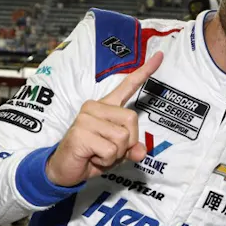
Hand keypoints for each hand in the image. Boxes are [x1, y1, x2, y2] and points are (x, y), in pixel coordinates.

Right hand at [46, 52, 162, 186]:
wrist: (65, 170)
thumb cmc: (92, 156)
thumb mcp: (118, 153)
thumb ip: (132, 148)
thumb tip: (141, 151)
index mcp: (106, 106)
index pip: (127, 86)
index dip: (145, 72)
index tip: (159, 56)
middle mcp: (95, 106)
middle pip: (132, 119)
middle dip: (127, 142)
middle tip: (109, 150)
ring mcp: (86, 117)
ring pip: (122, 137)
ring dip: (116, 154)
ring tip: (98, 153)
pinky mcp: (81, 132)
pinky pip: (110, 149)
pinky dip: (106, 160)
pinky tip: (92, 157)